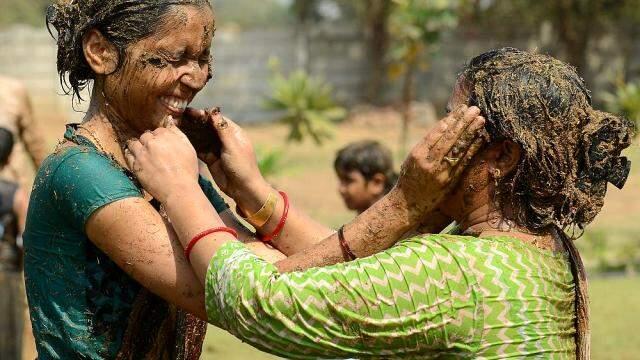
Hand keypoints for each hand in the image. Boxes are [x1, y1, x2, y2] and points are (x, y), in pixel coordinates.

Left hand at [125, 118, 199, 202]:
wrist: (179, 189)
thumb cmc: (187, 170)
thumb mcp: (188, 148)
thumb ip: (177, 133)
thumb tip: (169, 120)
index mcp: (165, 135)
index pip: (158, 131)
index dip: (160, 138)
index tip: (163, 145)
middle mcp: (151, 142)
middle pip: (145, 136)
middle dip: (149, 142)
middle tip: (154, 151)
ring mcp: (142, 154)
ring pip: (134, 144)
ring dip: (138, 147)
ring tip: (143, 153)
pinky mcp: (135, 166)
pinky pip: (128, 156)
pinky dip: (131, 155)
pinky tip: (136, 158)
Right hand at [185, 108, 266, 200]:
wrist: (243, 189)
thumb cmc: (242, 167)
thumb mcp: (233, 147)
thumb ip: (222, 130)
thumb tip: (213, 111)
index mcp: (234, 133)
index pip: (217, 119)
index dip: (204, 115)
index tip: (191, 112)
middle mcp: (225, 139)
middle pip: (208, 127)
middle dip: (195, 123)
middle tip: (180, 118)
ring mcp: (218, 149)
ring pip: (202, 138)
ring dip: (191, 133)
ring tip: (177, 127)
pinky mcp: (212, 159)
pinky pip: (200, 149)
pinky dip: (191, 145)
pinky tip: (180, 140)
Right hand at [393, 105, 485, 220]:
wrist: (408, 204)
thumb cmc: (410, 178)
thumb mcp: (412, 159)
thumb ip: (427, 145)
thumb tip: (445, 125)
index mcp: (417, 154)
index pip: (436, 132)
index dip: (450, 120)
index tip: (461, 108)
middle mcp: (428, 162)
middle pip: (449, 138)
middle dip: (463, 122)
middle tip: (475, 109)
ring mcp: (440, 172)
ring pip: (458, 148)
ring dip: (470, 133)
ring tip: (480, 120)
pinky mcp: (449, 181)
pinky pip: (463, 162)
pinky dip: (472, 149)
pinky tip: (480, 139)